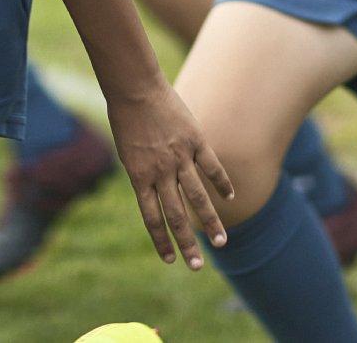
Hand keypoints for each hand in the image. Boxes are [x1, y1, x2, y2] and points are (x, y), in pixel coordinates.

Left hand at [105, 84, 233, 269]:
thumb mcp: (128, 152)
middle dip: (187, 243)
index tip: (170, 260)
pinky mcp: (195, 141)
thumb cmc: (126, 120)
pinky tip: (230, 196)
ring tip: (221, 242)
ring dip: (210, 222)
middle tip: (197, 267)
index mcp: (139, 176)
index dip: (161, 240)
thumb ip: (144, 174)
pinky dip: (222, 182)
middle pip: (176, 215)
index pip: (151, 217)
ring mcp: (179, 157)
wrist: (134, 89)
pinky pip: (212, 166)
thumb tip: (156, 192)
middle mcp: (160, 171)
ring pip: (198, 197)